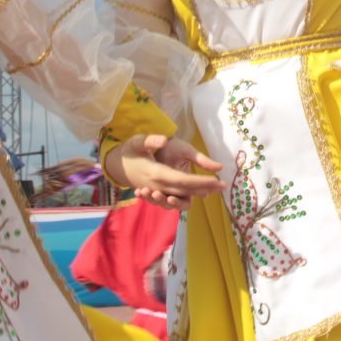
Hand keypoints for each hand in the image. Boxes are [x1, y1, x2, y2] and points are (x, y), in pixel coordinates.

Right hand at [106, 133, 223, 210]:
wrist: (116, 165)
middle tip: (223, 185)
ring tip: (212, 189)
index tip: (217, 181)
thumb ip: (151, 140)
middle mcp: (157, 186)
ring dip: (196, 195)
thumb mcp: (137, 141)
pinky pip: (173, 200)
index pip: (183, 181)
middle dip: (205, 189)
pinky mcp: (157, 193)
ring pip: (179, 198)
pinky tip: (201, 192)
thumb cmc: (130, 150)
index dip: (201, 182)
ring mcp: (156, 192)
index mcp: (155, 173)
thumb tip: (164, 140)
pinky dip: (186, 198)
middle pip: (185, 192)